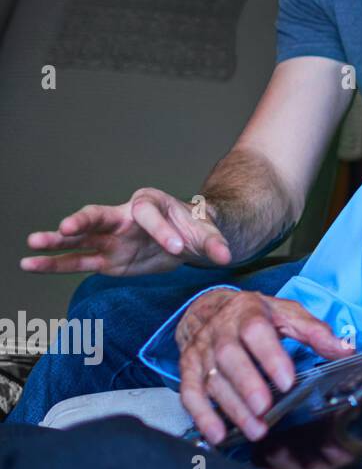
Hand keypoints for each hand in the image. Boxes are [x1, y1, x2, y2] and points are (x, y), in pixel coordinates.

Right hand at [21, 188, 232, 275]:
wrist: (186, 240)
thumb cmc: (193, 228)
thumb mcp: (207, 232)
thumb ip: (214, 243)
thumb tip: (226, 256)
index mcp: (149, 204)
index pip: (150, 215)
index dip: (163, 231)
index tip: (178, 247)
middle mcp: (123, 218)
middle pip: (98, 215)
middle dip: (83, 220)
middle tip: (68, 226)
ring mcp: (110, 239)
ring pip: (80, 239)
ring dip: (57, 241)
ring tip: (32, 243)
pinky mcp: (105, 259)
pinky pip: (76, 261)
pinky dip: (54, 263)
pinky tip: (30, 264)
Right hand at [176, 288, 352, 444]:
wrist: (208, 307)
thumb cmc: (255, 314)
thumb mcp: (286, 313)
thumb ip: (314, 332)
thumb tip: (346, 350)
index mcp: (248, 313)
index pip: (257, 331)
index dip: (270, 356)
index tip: (287, 380)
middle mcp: (220, 331)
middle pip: (229, 358)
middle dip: (247, 385)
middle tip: (265, 409)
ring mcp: (201, 351)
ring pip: (212, 380)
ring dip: (232, 407)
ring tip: (255, 429)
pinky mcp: (187, 369)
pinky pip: (189, 393)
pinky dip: (201, 416)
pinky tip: (217, 434)